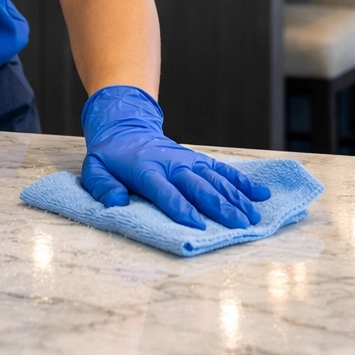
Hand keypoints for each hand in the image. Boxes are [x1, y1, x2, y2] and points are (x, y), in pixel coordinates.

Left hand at [80, 86, 271, 229]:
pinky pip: (222, 170)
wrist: (126, 129)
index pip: (166, 191)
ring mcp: (188, 161)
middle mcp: (172, 165)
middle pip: (199, 186)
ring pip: (215, 179)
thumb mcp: (94, 170)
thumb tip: (115, 203)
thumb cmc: (110, 158)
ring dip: (236, 198)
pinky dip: (241, 182)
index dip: (181, 208)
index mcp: (146, 170)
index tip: (198, 226)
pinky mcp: (198, 160)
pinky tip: (259, 195)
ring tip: (253, 216)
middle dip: (220, 206)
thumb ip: (102, 186)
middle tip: (239, 225)